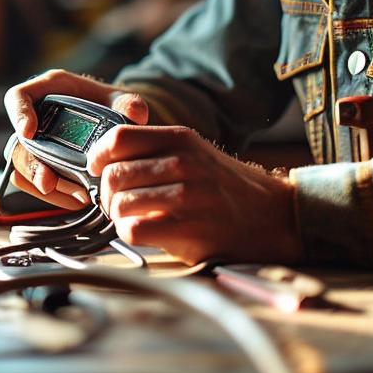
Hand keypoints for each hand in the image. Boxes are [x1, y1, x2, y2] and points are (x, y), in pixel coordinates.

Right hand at [3, 69, 148, 208]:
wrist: (109, 122)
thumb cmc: (107, 104)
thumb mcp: (119, 99)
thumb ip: (128, 103)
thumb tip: (136, 114)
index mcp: (46, 92)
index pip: (18, 98)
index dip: (18, 114)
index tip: (29, 132)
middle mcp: (33, 119)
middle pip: (17, 144)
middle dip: (31, 166)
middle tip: (49, 181)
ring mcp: (34, 146)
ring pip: (22, 170)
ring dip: (44, 187)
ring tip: (77, 195)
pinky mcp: (41, 168)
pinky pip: (35, 187)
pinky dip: (55, 196)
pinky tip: (79, 199)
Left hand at [91, 124, 302, 264]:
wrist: (275, 217)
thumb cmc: (225, 187)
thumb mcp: (193, 152)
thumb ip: (153, 151)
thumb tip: (102, 160)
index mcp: (180, 139)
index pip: (118, 138)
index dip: (98, 155)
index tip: (97, 169)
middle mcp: (183, 164)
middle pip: (113, 175)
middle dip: (106, 193)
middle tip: (116, 203)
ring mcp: (187, 197)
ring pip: (119, 204)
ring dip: (117, 216)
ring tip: (132, 218)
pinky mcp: (189, 230)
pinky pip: (133, 231)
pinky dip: (129, 235)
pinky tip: (145, 232)